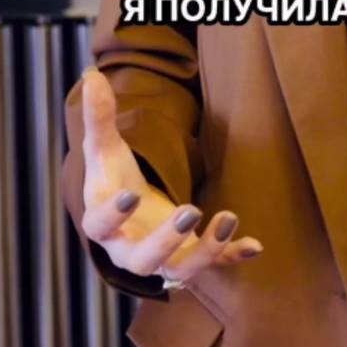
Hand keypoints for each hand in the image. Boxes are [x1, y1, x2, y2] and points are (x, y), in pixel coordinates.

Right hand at [80, 66, 262, 283]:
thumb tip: (92, 75)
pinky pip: (213, 266)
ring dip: (206, 250)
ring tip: (228, 217)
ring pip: (181, 270)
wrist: (133, 212)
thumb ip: (99, 117)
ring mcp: (163, 258)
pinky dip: (232, 256)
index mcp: (103, 223)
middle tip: (192, 211)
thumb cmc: (116, 178)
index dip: (113, 214)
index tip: (129, 195)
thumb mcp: (106, 148)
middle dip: (167, 240)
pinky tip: (254, 244)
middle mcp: (130, 250)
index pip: (101, 225)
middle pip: (143, 260)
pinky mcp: (189, 258)